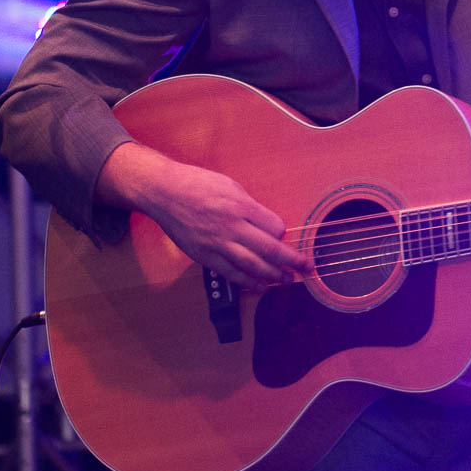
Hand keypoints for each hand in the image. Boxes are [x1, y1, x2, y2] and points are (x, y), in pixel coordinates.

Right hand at [97, 142, 313, 290]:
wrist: (164, 193)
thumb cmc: (196, 184)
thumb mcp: (230, 186)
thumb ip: (250, 207)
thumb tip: (267, 224)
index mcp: (240, 206)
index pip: (274, 226)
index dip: (283, 233)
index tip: (284, 235)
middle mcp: (231, 227)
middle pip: (269, 249)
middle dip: (292, 261)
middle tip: (306, 268)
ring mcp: (217, 244)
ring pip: (252, 266)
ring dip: (273, 276)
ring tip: (287, 280)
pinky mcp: (204, 256)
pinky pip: (231, 273)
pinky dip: (248, 282)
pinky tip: (261, 286)